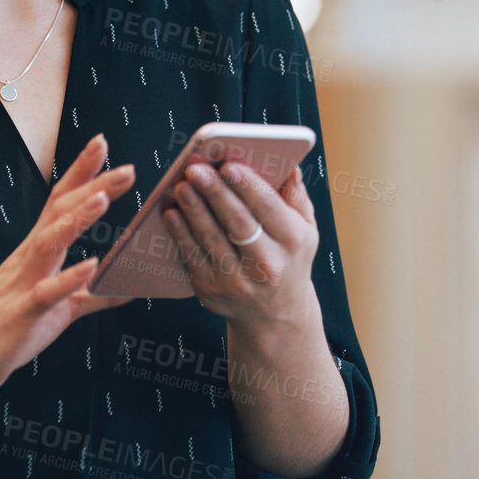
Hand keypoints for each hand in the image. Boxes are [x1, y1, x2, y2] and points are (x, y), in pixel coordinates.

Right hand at [0, 133, 133, 407]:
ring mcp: (23, 284)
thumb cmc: (5, 331)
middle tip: (127, 167)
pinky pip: (46, 294)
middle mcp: (29, 260)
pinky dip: (68, 279)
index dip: (82, 172)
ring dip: (76, 219)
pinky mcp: (21, 314)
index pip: (61, 202)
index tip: (102, 142)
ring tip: (103, 198)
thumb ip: (92, 296)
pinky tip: (91, 267)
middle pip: (60, 212)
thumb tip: (129, 288)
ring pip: (49, 243)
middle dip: (92, 186)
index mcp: (36, 254)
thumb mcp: (58, 309)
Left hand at [162, 161, 320, 329]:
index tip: (228, 164)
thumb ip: (297, 198)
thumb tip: (289, 168)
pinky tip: (171, 213)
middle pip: (237, 222)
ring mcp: (237, 280)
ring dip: (193, 210)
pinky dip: (180, 233)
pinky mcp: (211, 291)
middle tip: (195, 168)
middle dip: (214, 192)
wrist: (275, 314)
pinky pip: (192, 257)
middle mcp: (266, 264)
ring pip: (211, 238)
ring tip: (181, 185)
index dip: (247, 185)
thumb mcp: (307, 231)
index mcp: (292, 241)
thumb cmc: (288, 259)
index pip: (268, 208)